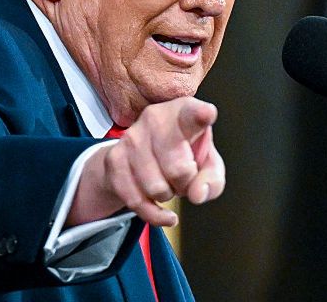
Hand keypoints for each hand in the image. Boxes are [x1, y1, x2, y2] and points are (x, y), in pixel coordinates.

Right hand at [68, 97, 225, 226]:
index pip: (192, 115)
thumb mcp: (207, 165)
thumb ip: (212, 180)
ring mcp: (131, 138)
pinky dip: (154, 214)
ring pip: (157, 188)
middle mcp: (155, 118)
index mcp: (184, 112)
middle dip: (185, 184)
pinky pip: (137, 201)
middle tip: (184, 176)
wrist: (140, 155)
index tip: (207, 114)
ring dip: (168, 195)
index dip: (201, 115)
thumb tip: (197, 194)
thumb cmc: (183, 155)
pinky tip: (163, 211)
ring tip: (167, 181)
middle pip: (178, 170)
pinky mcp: (114, 159)